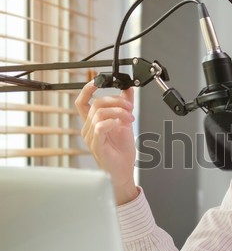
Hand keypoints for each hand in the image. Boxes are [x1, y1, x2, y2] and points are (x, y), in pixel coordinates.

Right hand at [75, 81, 137, 204]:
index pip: (82, 101)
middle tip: (129, 106)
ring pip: (100, 113)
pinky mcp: (97, 144)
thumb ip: (125, 104)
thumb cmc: (121, 150)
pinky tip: (121, 124)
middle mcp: (88, 128)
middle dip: (116, 100)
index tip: (97, 80)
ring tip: (130, 117)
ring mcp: (91, 136)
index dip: (87, 89)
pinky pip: (100, 127)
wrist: (124, 170)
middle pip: (96, 103)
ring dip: (119, 111)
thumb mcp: (125, 122)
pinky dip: (112, 121)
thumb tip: (128, 88)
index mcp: (92, 121)